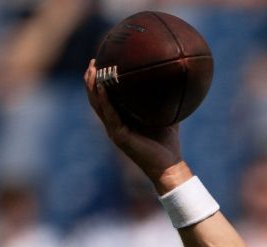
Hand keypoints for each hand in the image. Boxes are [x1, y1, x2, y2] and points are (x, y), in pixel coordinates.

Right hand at [83, 59, 184, 187]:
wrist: (169, 166)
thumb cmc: (167, 143)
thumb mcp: (165, 116)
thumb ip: (165, 101)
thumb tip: (174, 81)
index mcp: (120, 119)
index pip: (105, 98)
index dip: (100, 81)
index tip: (101, 62)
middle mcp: (113, 124)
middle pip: (96, 99)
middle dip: (91, 80)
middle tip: (93, 61)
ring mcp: (114, 130)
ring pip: (98, 105)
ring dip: (93, 87)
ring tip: (93, 70)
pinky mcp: (119, 136)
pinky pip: (109, 115)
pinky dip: (105, 100)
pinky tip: (102, 87)